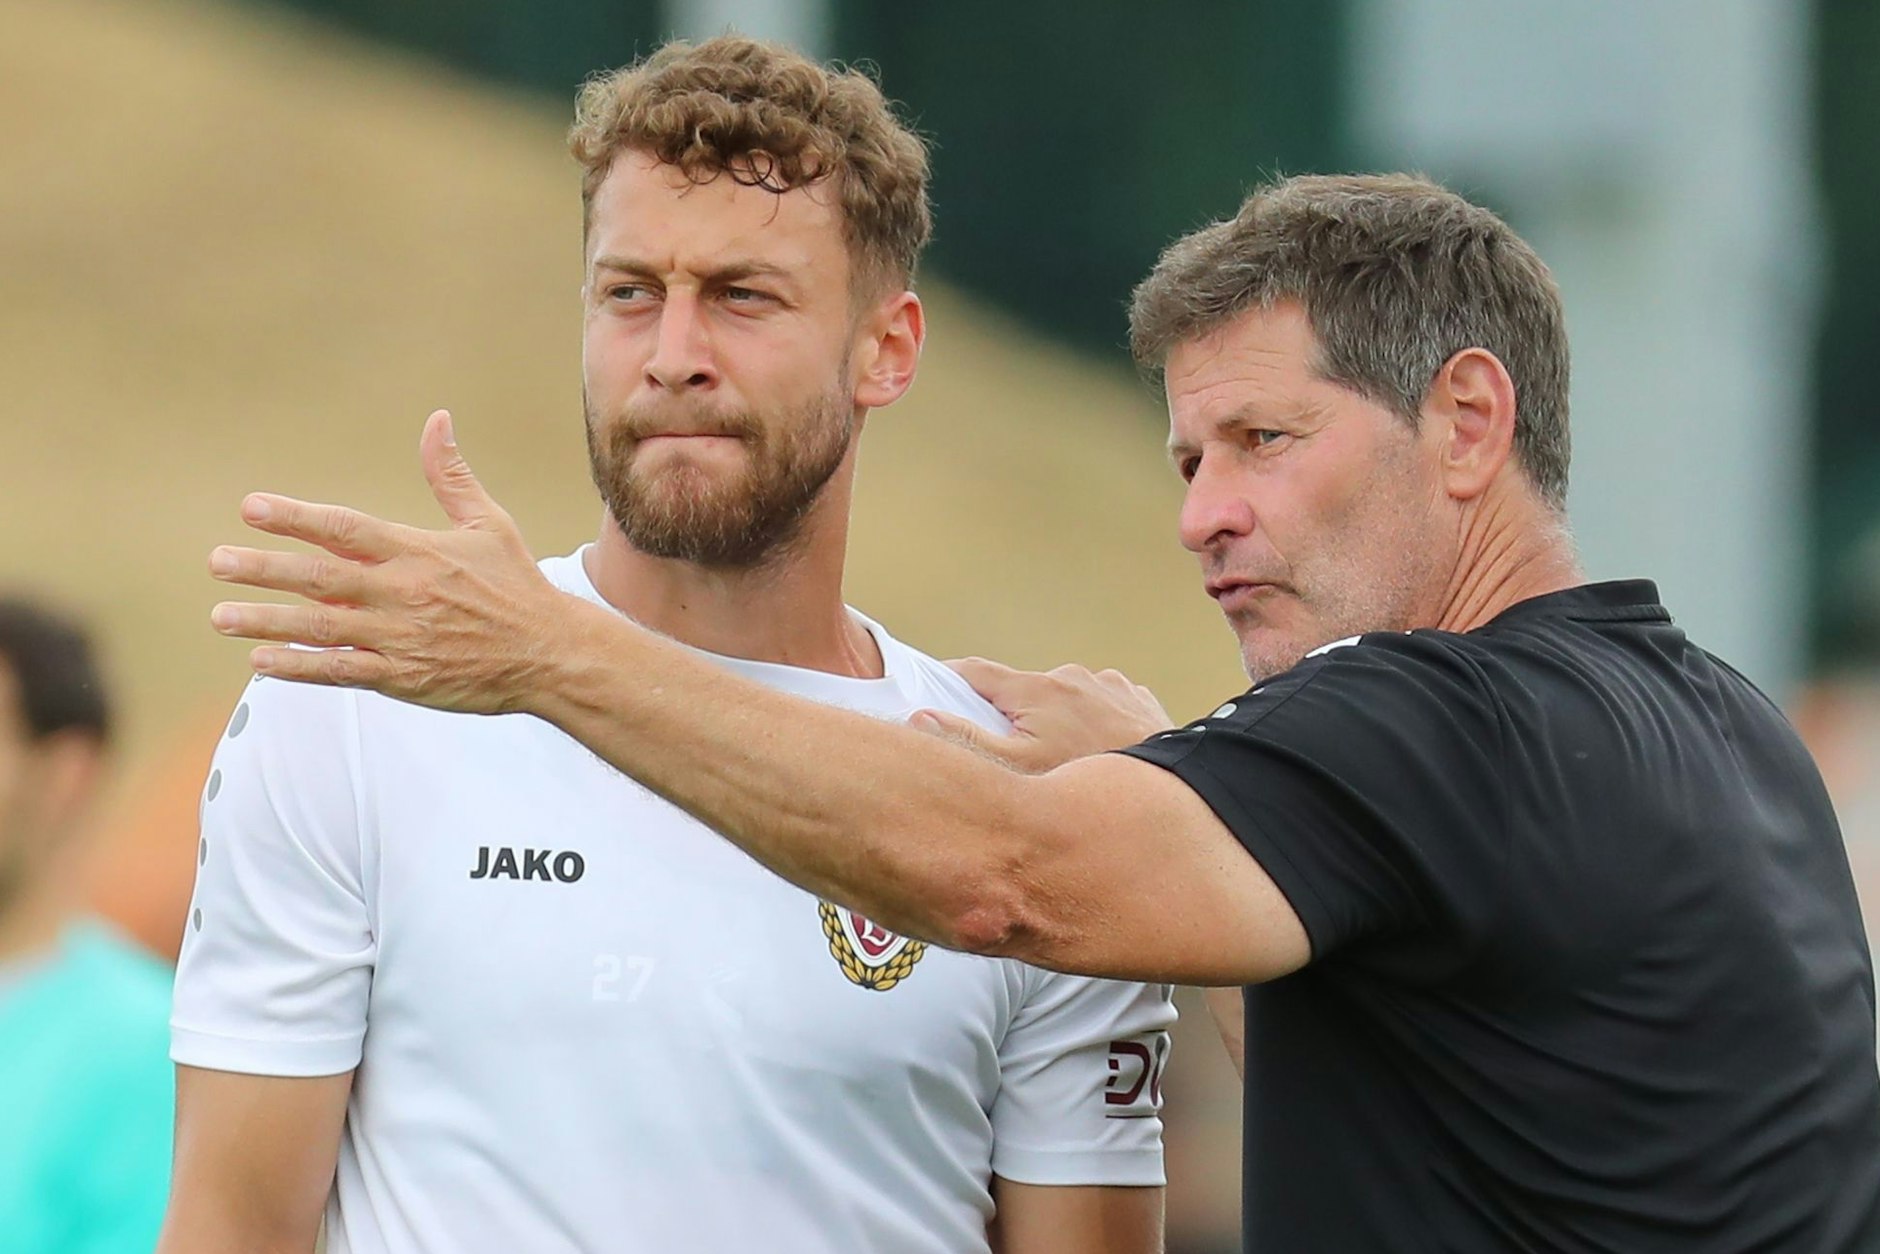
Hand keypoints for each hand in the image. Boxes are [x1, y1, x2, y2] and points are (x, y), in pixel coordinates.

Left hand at [206, 410, 568, 713]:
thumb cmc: (517, 585)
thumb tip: (437, 419)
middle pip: (320, 577)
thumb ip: (450, 476)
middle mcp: (404, 593)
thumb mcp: (489, 523)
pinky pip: (341, 671)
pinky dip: (300, 668)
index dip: (296, 517)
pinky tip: (262, 663)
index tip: (251, 508)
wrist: (551, 653)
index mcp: (419, 551)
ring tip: (222, 616)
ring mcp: (401, 637)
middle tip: (217, 563)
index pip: (346, 527)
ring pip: (321, 627)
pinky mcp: (405, 677)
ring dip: (267, 621)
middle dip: (264, 569)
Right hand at [911, 658, 1173, 772]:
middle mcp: (1071, 676)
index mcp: (1035, 689)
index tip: (930, 690)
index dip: (946, 680)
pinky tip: (1095, 755)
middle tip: (1012, 756)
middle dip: (1010, 716)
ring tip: (1063, 763)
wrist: (1175, 788)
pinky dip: (1091, 724)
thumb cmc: (1091, 779)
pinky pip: (1099, 705)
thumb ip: (966, 742)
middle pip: (1021, 691)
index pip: (974, 670)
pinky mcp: (1134, 698)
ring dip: (1054, 721)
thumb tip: (920, 718)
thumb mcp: (1017, 771)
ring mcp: (1107, 684)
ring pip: (1062, 699)